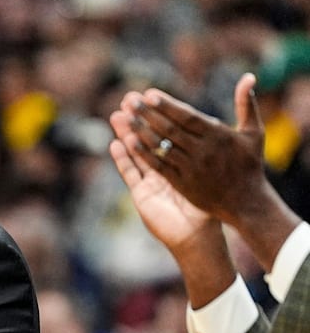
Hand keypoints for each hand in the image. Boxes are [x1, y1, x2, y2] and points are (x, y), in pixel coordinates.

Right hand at [109, 94, 238, 307]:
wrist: (198, 237)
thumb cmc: (208, 208)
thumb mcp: (215, 175)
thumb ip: (212, 150)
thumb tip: (217, 122)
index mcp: (181, 161)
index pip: (168, 130)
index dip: (158, 113)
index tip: (149, 95)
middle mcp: (164, 168)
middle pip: (148, 138)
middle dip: (138, 118)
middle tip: (127, 99)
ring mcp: (150, 180)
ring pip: (136, 152)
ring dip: (125, 134)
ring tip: (116, 116)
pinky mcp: (141, 194)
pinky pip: (130, 173)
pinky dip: (123, 159)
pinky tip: (114, 144)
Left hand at [113, 74, 300, 268]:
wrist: (246, 202)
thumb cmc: (250, 165)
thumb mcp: (254, 133)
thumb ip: (247, 104)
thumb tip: (248, 77)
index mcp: (219, 136)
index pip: (187, 117)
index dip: (167, 105)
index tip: (149, 94)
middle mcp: (203, 151)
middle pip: (170, 129)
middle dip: (148, 114)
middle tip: (129, 100)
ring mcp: (191, 168)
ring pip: (162, 146)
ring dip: (141, 131)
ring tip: (123, 117)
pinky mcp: (183, 184)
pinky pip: (159, 166)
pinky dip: (144, 154)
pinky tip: (128, 143)